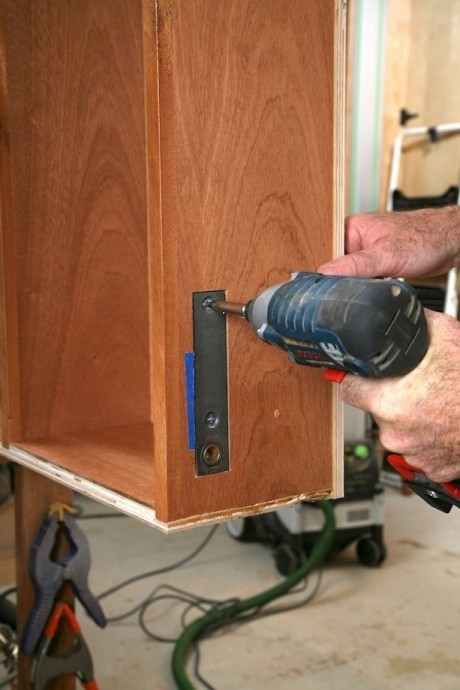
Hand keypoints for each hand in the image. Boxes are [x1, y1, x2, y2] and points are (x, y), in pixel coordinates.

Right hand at [318, 206, 459, 278]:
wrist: (450, 242)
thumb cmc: (425, 237)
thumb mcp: (385, 255)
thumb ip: (355, 266)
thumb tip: (325, 274)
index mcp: (350, 229)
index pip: (327, 254)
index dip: (325, 274)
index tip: (327, 290)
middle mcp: (356, 240)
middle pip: (337, 268)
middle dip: (345, 281)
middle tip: (355, 289)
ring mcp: (366, 253)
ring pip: (351, 276)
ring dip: (358, 285)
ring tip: (371, 284)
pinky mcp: (377, 264)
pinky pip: (364, 279)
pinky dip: (369, 286)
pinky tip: (376, 287)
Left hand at [337, 310, 459, 482]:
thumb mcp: (447, 338)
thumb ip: (414, 326)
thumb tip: (396, 311)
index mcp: (389, 402)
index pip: (349, 389)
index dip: (356, 376)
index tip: (361, 372)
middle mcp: (395, 433)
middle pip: (376, 408)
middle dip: (391, 395)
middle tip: (416, 384)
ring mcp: (413, 455)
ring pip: (399, 429)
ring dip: (411, 417)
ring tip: (436, 403)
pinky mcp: (430, 469)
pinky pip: (419, 448)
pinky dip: (428, 436)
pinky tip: (444, 421)